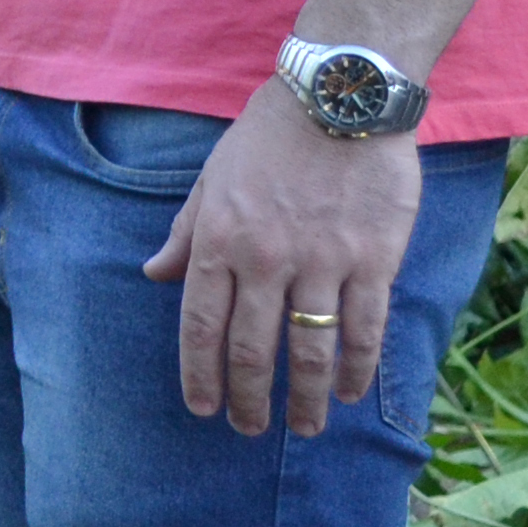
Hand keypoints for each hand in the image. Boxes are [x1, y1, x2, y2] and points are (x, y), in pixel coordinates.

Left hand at [141, 82, 415, 434]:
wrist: (340, 98)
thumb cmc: (268, 137)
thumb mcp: (212, 179)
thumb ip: (187, 234)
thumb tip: (154, 275)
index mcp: (220, 240)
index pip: (202, 325)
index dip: (200, 374)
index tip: (203, 409)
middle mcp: (266, 258)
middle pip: (253, 348)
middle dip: (249, 398)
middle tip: (250, 429)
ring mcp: (322, 261)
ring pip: (312, 349)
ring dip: (308, 398)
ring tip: (306, 427)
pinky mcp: (373, 260)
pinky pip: (364, 328)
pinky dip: (357, 368)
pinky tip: (350, 392)